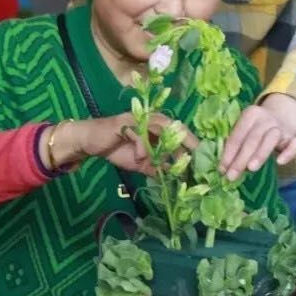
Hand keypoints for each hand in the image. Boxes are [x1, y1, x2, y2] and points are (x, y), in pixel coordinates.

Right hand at [52, 111, 195, 176]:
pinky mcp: (125, 122)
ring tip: (174, 159)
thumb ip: (159, 167)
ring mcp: (139, 119)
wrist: (92, 143)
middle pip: (175, 127)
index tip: (204, 159)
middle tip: (195, 158)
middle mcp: (152, 119)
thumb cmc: (119, 149)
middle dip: (186, 141)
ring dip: (167, 144)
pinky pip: (138, 132)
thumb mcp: (143, 163)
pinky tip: (141, 157)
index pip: (180, 133)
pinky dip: (141, 145)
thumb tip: (178, 177)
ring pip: (160, 126)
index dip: (192, 144)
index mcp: (158, 128)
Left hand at [220, 94, 295, 179]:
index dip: (229, 153)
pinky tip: (280, 162)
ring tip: (251, 169)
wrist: (281, 116)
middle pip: (252, 138)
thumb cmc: (256, 128)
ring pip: (271, 139)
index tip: (222, 170)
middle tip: (232, 176)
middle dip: (241, 158)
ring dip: (260, 154)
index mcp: (250, 114)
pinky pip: (294, 144)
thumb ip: (235, 143)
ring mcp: (280, 127)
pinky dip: (288, 152)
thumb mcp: (245, 129)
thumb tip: (223, 167)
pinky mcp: (292, 137)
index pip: (237, 135)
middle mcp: (265, 119)